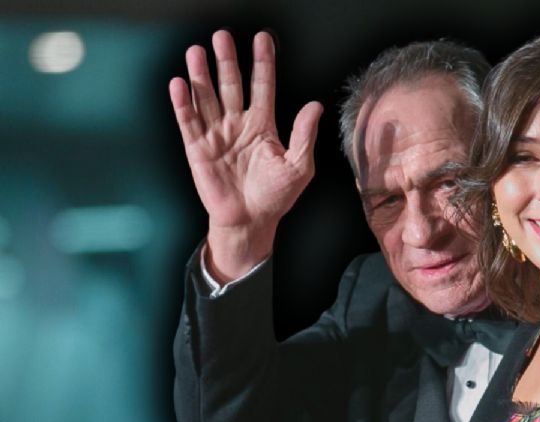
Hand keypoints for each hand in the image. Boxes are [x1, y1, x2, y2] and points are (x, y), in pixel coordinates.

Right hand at [169, 30, 321, 279]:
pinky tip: (180, 85)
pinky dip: (183, 104)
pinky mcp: (198, 150)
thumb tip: (315, 106)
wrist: (251, 221)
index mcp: (263, 126)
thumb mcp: (299, 166)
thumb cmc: (276, 196)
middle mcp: (238, 125)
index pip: (263, 87)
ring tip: (196, 52)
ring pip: (207, 98)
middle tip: (222, 37)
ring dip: (201, 75)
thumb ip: (304, 135)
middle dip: (226, 61)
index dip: (263, 64)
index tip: (263, 40)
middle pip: (231, 85)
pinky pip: (189, 122)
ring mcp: (217, 135)